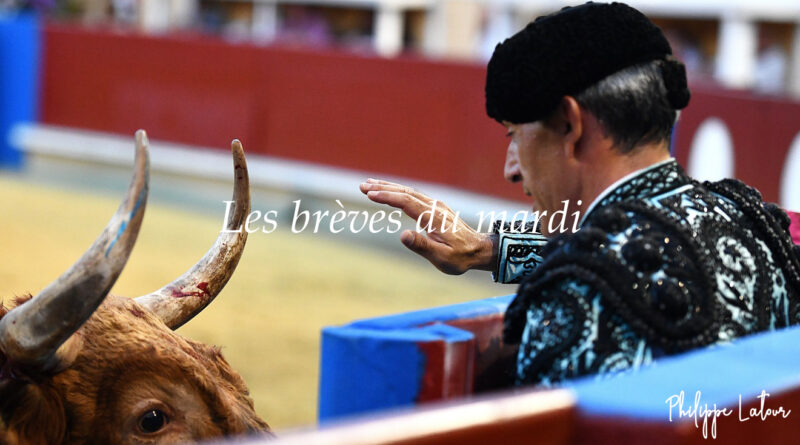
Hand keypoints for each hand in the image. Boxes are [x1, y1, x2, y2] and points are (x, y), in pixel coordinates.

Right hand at [359, 178, 496, 274]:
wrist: (480, 249)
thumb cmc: (460, 257)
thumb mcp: (442, 258)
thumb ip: (422, 246)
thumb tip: (402, 234)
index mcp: (433, 217)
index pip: (406, 202)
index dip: (387, 197)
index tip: (369, 194)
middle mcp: (434, 206)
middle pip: (405, 192)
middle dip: (383, 188)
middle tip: (362, 186)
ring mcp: (436, 205)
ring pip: (409, 191)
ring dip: (389, 187)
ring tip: (370, 185)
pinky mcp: (436, 207)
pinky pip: (414, 195)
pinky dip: (399, 191)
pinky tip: (391, 192)